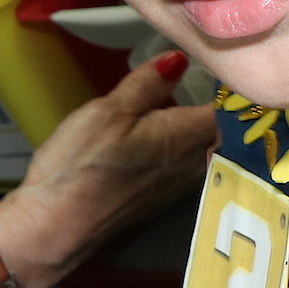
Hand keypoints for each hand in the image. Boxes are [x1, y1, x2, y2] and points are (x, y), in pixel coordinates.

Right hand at [0, 53, 212, 287]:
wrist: (55, 229)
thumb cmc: (80, 165)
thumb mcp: (108, 112)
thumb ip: (147, 84)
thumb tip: (179, 58)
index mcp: (186, 136)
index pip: (231, 110)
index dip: (233, 89)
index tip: (226, 69)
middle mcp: (194, 164)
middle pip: (225, 134)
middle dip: (226, 111)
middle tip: (214, 82)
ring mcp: (180, 188)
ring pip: (210, 152)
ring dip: (208, 132)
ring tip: (195, 106)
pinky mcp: (162, 201)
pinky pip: (192, 168)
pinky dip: (191, 150)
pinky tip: (171, 139)